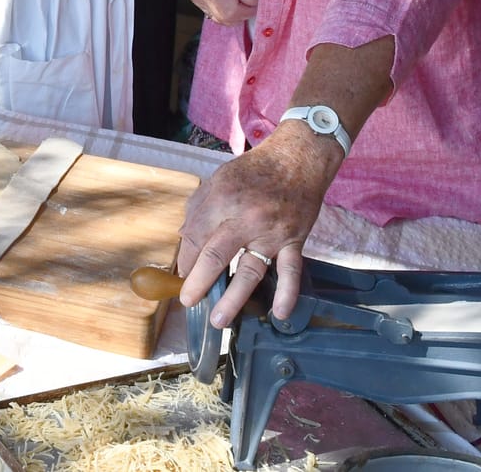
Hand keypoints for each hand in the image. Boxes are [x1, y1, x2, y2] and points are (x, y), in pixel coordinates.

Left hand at [175, 126, 339, 324]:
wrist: (298, 159)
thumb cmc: (254, 170)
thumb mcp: (218, 179)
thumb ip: (199, 208)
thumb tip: (185, 240)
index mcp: (222, 199)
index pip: (195, 236)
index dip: (185, 258)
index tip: (182, 273)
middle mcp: (245, 218)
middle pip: (216, 255)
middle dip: (198, 282)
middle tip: (187, 300)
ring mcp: (272, 233)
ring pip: (250, 271)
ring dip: (233, 299)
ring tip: (219, 320)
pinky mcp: (294, 241)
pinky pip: (291, 272)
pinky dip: (287, 294)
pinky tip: (279, 314)